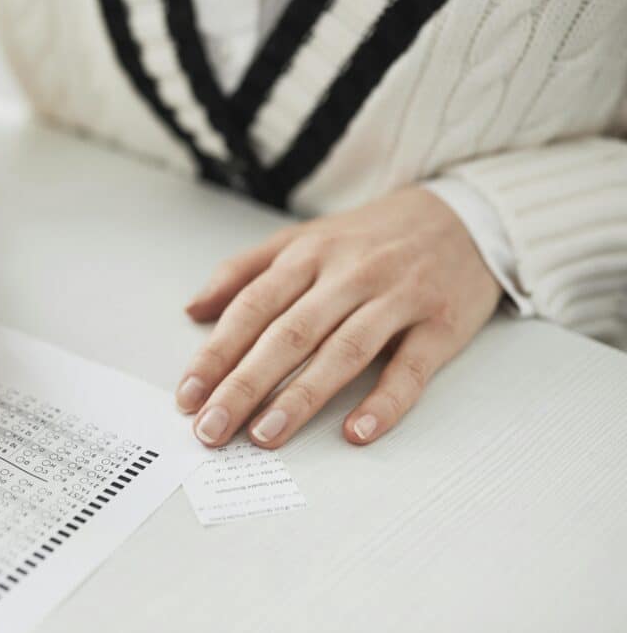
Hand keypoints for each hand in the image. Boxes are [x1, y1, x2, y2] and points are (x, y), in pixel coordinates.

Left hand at [177, 187, 501, 447]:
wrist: (462, 214)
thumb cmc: (371, 238)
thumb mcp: (302, 238)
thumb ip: (244, 271)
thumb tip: (193, 310)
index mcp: (309, 255)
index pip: (252, 308)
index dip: (216, 353)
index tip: (188, 396)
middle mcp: (349, 274)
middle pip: (289, 334)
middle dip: (245, 385)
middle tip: (212, 428)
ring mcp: (397, 298)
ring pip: (342, 350)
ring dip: (301, 397)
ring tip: (265, 436)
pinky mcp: (441, 324)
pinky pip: (411, 368)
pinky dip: (385, 401)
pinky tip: (357, 432)